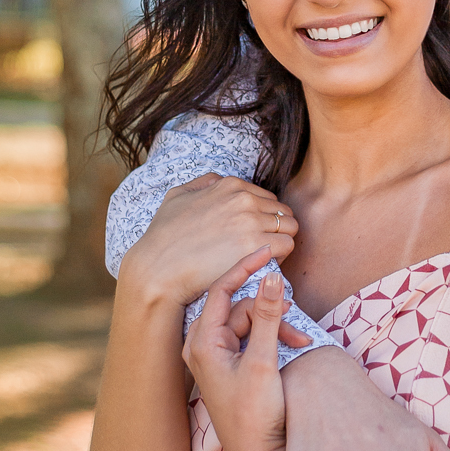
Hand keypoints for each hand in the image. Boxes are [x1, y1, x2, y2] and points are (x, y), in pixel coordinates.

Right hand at [119, 172, 297, 307]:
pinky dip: (282, 255)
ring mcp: (251, 221)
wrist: (158, 269)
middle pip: (282, 211)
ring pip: (290, 227)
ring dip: (282, 241)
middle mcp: (244, 199)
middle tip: (262, 246)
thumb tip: (219, 181)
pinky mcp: (255, 246)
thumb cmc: (164, 237)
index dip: (264, 217)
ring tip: (265, 256)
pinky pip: (287, 245)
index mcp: (229, 185)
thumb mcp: (177, 196)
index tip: (255, 233)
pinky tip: (265, 263)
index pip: (268, 198)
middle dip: (276, 228)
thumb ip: (202, 184)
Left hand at [185, 247, 312, 450]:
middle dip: (270, 309)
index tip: (267, 251)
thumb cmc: (253, 412)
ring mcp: (216, 356)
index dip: (244, 267)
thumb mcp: (263, 361)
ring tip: (301, 342)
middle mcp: (203, 346)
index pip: (221, 290)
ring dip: (276, 326)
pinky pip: (251, 337)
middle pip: (239, 307)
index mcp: (202, 342)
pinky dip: (273, 338)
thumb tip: (271, 278)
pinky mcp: (230, 365)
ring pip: (249, 322)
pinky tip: (294, 348)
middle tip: (296, 315)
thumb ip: (266, 317)